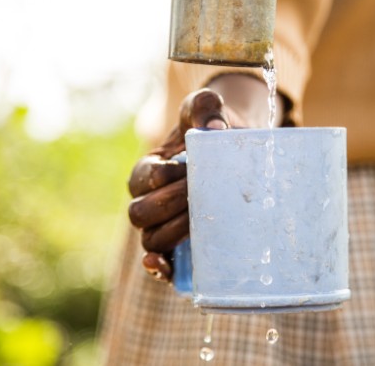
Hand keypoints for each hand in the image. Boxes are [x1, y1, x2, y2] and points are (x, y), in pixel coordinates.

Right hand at [127, 74, 285, 281]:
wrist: (234, 149)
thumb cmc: (214, 130)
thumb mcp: (207, 109)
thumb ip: (204, 106)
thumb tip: (214, 129)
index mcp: (148, 169)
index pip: (144, 178)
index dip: (164, 176)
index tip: (189, 165)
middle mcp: (149, 200)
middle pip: (141, 213)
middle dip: (169, 204)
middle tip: (198, 193)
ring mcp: (163, 226)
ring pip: (151, 239)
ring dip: (172, 233)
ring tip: (200, 220)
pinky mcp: (180, 246)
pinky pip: (161, 265)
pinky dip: (159, 268)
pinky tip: (166, 266)